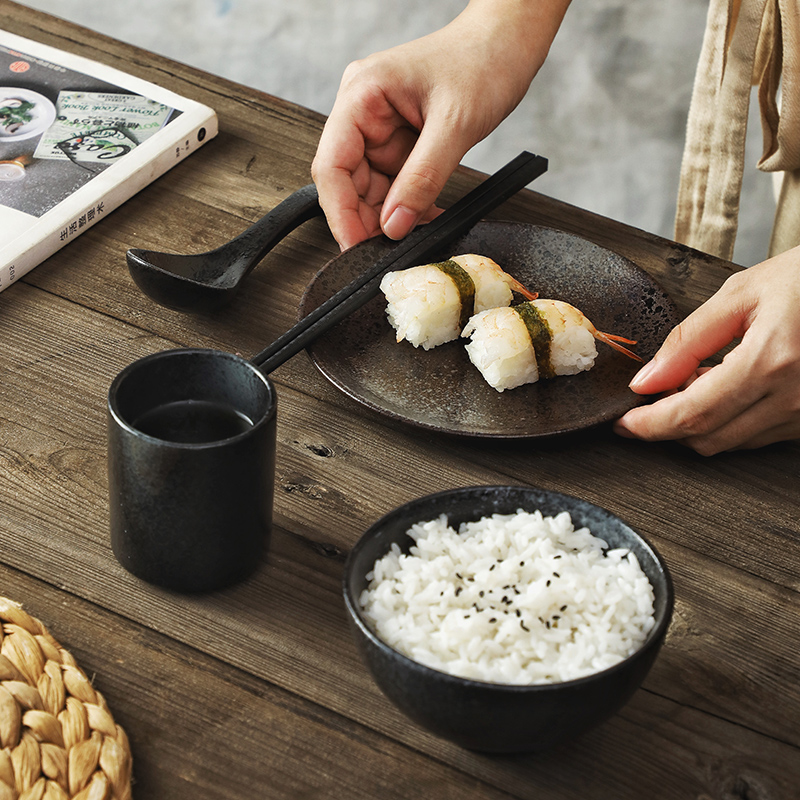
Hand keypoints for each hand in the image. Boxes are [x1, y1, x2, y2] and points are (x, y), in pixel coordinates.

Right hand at [311, 0, 569, 249]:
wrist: (507, 42)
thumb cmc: (483, 60)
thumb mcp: (455, 125)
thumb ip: (422, 179)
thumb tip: (394, 225)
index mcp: (362, 94)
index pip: (332, 165)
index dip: (340, 212)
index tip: (355, 246)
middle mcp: (363, 112)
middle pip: (348, 182)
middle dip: (367, 220)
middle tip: (389, 252)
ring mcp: (381, 128)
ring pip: (371, 190)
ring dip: (392, 218)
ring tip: (417, 236)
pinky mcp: (400, 142)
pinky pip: (395, 185)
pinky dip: (409, 207)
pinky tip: (426, 220)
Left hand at [614, 247, 799, 453]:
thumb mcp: (740, 295)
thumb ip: (686, 341)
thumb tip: (646, 380)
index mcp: (771, 362)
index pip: (691, 415)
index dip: (648, 425)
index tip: (622, 423)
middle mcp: (793, 398)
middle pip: (707, 438)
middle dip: (667, 425)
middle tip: (653, 393)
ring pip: (731, 442)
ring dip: (699, 421)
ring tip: (696, 378)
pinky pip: (758, 435)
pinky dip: (728, 419)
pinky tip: (725, 386)